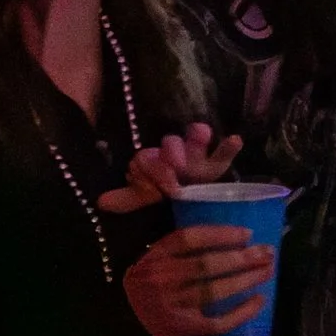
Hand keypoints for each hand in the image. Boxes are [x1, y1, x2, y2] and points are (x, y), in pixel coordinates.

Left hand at [97, 124, 243, 214]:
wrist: (192, 198)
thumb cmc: (166, 189)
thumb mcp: (145, 194)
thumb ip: (127, 197)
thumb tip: (101, 202)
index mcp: (156, 162)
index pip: (147, 159)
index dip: (145, 165)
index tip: (143, 174)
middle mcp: (176, 155)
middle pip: (172, 145)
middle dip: (170, 151)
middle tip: (172, 162)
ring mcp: (198, 158)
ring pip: (194, 141)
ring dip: (194, 139)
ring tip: (199, 133)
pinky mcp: (218, 165)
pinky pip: (224, 155)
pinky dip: (228, 148)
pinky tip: (235, 140)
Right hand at [124, 224, 273, 335]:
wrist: (125, 319)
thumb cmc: (146, 282)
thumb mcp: (152, 256)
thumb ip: (179, 245)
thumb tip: (227, 232)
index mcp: (153, 257)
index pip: (189, 239)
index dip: (220, 234)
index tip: (247, 233)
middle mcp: (161, 279)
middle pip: (207, 265)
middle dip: (242, 258)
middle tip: (267, 252)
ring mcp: (172, 305)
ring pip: (215, 291)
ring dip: (246, 280)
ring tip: (268, 270)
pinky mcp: (182, 327)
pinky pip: (218, 321)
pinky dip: (242, 312)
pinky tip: (259, 301)